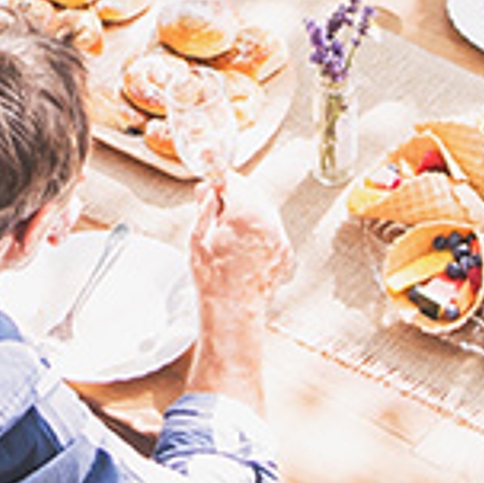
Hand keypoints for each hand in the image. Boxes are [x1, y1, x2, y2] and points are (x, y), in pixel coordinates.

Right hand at [185, 173, 289, 323]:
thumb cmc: (214, 279)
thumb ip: (205, 207)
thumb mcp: (198, 237)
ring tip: (227, 233)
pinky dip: (257, 231)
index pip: (235, 181)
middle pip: (252, 194)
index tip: (211, 171)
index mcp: (247, 214)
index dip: (219, 177)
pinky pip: (271, 231)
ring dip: (247, 213)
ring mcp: (280, 238)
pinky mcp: (285, 252)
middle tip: (214, 207)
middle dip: (234, 196)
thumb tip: (208, 189)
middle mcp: (269, 223)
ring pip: (263, 212)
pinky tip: (241, 247)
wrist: (233, 310)